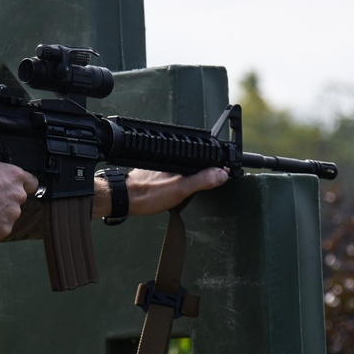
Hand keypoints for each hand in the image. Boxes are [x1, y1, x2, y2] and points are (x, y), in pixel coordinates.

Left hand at [93, 167, 228, 218]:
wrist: (126, 198)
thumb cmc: (148, 194)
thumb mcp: (180, 189)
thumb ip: (202, 180)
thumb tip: (222, 173)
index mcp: (179, 157)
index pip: (205, 155)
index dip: (218, 163)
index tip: (228, 171)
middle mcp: (172, 156)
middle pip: (198, 159)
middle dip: (209, 167)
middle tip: (219, 177)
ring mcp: (165, 162)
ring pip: (188, 165)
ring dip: (197, 172)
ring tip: (206, 180)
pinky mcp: (158, 169)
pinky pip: (178, 169)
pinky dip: (185, 175)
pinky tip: (185, 184)